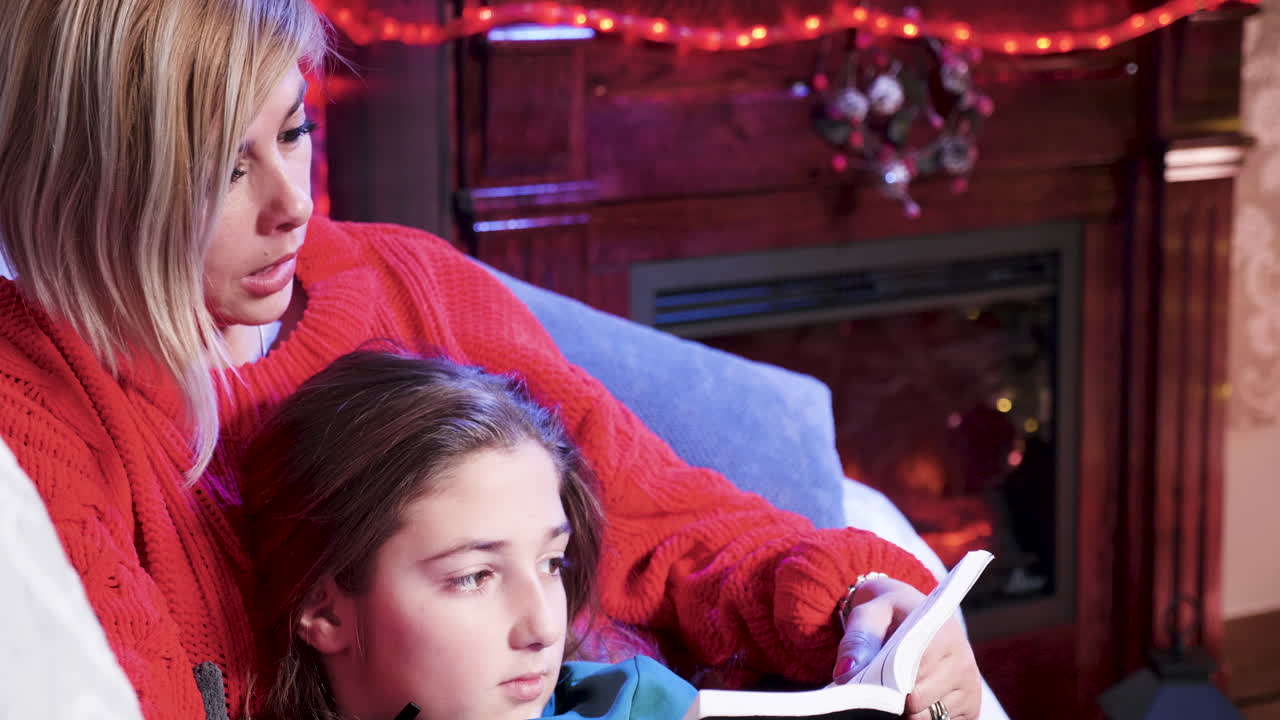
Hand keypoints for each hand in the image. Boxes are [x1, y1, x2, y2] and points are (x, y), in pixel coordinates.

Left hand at [831, 576, 981, 719]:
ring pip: (927, 717)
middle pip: (917, 703)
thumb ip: (857, 640)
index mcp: (941, 635)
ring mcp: (969, 685)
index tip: (870, 683)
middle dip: (892, 700)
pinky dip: (922, 717)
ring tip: (895, 690)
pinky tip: (912, 700)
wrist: (914, 611)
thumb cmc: (888, 613)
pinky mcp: (971, 705)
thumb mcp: (868, 614)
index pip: (911, 678)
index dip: (886, 686)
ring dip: (906, 711)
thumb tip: (846, 673)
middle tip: (878, 688)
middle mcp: (962, 661)